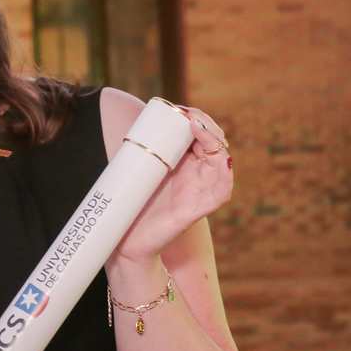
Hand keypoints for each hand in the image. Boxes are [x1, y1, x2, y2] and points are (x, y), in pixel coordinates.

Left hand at [112, 106, 233, 267]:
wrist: (125, 241)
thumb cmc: (132, 205)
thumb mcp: (135, 171)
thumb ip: (140, 151)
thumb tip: (134, 123)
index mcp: (183, 165)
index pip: (200, 136)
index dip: (197, 120)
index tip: (181, 110)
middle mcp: (196, 176)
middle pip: (214, 145)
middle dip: (207, 127)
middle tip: (191, 117)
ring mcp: (199, 192)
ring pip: (221, 164)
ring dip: (215, 144)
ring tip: (201, 130)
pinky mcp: (197, 210)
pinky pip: (220, 192)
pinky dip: (225, 176)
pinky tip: (222, 161)